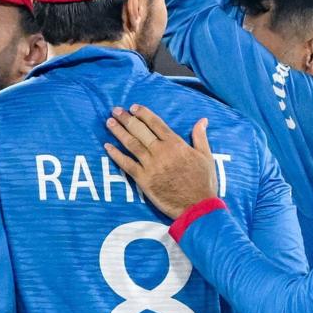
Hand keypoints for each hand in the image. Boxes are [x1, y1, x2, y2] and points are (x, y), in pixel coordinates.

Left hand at [103, 104, 216, 218]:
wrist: (197, 206)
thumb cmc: (203, 181)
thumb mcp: (206, 156)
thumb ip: (200, 137)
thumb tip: (202, 120)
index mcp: (176, 144)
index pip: (156, 124)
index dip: (143, 114)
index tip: (133, 107)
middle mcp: (161, 152)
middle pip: (140, 131)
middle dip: (127, 119)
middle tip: (116, 110)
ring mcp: (151, 166)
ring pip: (131, 144)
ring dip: (119, 132)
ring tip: (109, 122)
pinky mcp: (143, 180)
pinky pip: (126, 164)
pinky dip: (116, 155)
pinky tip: (107, 146)